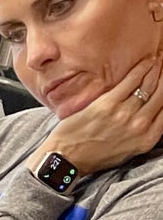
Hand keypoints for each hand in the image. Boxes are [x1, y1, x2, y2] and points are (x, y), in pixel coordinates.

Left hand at [36, 54, 162, 176]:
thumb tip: (156, 111)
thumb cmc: (94, 155)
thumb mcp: (127, 149)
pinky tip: (145, 62)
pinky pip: (132, 79)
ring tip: (157, 61)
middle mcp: (139, 126)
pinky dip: (142, 68)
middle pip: (161, 93)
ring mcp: (124, 114)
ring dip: (155, 69)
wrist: (66, 158)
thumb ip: (144, 132)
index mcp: (146, 139)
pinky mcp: (109, 104)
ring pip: (149, 83)